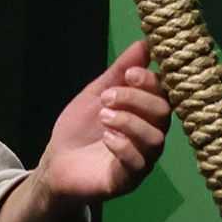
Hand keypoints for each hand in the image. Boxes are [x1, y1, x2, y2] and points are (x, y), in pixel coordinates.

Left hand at [34, 37, 169, 204]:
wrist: (57, 161)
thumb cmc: (81, 126)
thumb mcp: (98, 92)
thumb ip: (120, 71)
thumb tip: (144, 42)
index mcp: (146, 113)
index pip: (164, 93)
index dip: (151, 81)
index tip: (129, 73)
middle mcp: (150, 134)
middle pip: (164, 114)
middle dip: (137, 99)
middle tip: (107, 97)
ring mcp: (142, 159)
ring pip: (155, 139)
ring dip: (129, 122)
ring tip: (104, 116)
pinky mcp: (128, 179)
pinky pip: (138, 163)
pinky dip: (123, 145)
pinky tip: (106, 137)